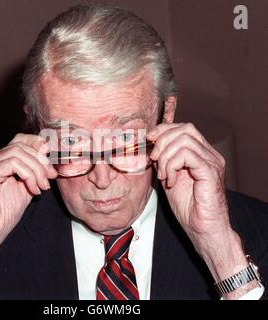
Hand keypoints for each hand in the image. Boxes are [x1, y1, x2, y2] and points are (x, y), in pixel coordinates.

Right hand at [0, 133, 56, 290]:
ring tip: (41, 187)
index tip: (51, 162)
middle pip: (21, 145)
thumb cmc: (2, 215)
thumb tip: (48, 159)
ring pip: (18, 152)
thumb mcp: (26, 188)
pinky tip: (32, 190)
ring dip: (36, 169)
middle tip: (50, 178)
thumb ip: (34, 173)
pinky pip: (11, 164)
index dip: (38, 145)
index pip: (19, 140)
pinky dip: (27, 174)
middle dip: (41, 161)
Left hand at [147, 123, 228, 237]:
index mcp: (201, 154)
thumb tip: (152, 147)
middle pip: (185, 129)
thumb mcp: (169, 178)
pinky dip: (172, 165)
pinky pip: (187, 155)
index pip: (184, 128)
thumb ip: (164, 161)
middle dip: (162, 141)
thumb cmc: (188, 207)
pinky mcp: (210, 172)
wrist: (202, 229)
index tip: (149, 140)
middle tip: (154, 160)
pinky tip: (170, 181)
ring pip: (184, 140)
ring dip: (166, 157)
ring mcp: (212, 162)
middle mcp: (209, 155)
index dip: (164, 130)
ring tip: (164, 175)